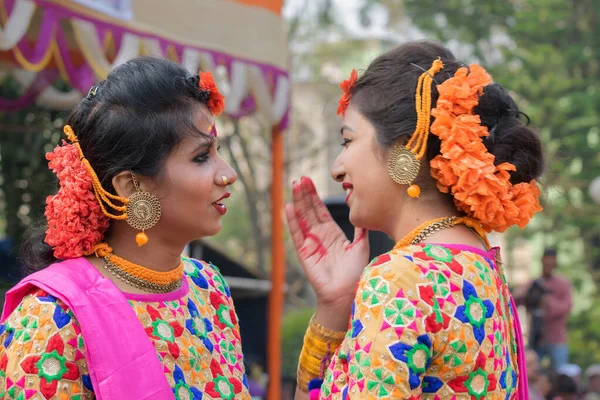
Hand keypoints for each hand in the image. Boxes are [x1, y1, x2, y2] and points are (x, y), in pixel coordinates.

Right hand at [286, 177, 369, 329]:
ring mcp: (310, 243)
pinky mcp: (304, 252)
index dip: (314, 196)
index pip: (320, 210)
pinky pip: (297, 233)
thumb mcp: (361, 245)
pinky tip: (288, 207)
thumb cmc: (355, 272)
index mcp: (332, 233)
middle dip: (304, 194)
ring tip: (294, 186)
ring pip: (302, 218)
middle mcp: (319, 236)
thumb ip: (360, 229)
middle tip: (300, 178)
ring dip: (297, 202)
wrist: (346, 292)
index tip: (309, 181)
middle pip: (309, 210)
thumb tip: (363, 211)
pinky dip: (292, 220)